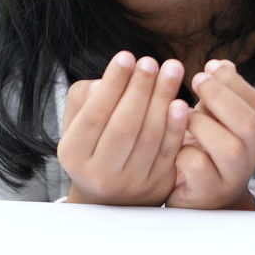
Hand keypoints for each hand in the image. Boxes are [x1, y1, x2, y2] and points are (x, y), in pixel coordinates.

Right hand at [58, 50, 189, 206]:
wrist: (108, 198)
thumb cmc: (91, 146)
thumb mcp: (75, 123)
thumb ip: (85, 98)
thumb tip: (109, 81)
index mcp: (74, 155)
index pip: (94, 115)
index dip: (112, 84)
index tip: (126, 56)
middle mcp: (100, 174)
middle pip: (124, 126)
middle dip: (140, 89)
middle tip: (150, 61)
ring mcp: (130, 184)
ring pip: (149, 138)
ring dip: (162, 99)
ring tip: (171, 69)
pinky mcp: (157, 188)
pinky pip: (168, 153)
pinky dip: (175, 127)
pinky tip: (180, 103)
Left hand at [166, 59, 254, 209]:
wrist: (195, 193)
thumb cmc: (204, 146)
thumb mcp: (215, 117)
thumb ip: (220, 93)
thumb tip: (221, 63)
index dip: (234, 83)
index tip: (209, 67)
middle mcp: (252, 157)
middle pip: (249, 124)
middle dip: (220, 96)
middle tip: (195, 80)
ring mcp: (232, 178)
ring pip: (229, 148)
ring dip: (201, 123)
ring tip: (183, 114)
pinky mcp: (207, 192)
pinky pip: (197, 166)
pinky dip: (182, 149)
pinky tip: (175, 143)